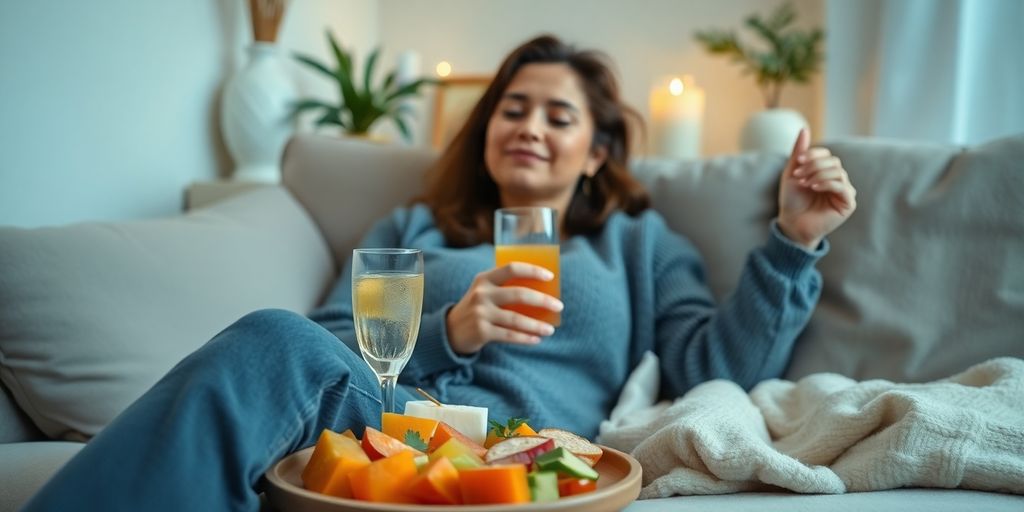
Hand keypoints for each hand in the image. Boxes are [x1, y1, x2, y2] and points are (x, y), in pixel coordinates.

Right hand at [446, 262, 562, 354]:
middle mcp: (481, 294)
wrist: (450, 331)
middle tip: (559, 306)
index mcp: (484, 279)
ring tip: (550, 329)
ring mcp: (481, 313)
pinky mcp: (481, 332)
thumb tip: (543, 295)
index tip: (550, 277)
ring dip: (537, 325)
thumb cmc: (478, 309)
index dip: (532, 271)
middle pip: (518, 294)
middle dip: (542, 301)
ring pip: (516, 319)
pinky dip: (525, 338)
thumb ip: (506, 290)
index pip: (512, 268)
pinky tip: (536, 339)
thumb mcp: (485, 293)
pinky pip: (509, 335)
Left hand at [777, 128, 857, 248]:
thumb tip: (804, 128)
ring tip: (805, 184)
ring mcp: (845, 191)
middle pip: (833, 162)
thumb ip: (799, 152)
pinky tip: (814, 187)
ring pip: (838, 172)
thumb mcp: (792, 173)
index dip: (813, 155)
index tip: (798, 162)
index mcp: (827, 172)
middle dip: (814, 166)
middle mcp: (838, 179)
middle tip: (799, 176)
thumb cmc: (792, 200)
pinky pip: (843, 186)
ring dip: (818, 174)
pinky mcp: (848, 203)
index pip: (826, 154)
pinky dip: (827, 183)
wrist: (792, 223)